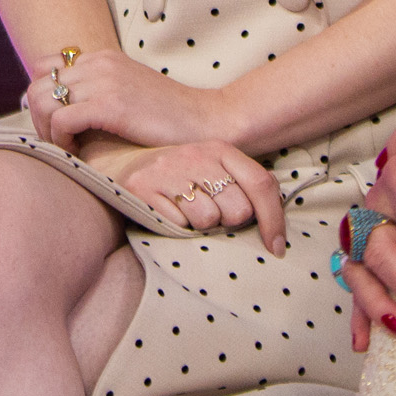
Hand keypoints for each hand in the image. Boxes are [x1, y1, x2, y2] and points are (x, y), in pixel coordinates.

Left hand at [29, 46, 236, 153]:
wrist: (209, 121)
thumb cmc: (169, 119)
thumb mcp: (127, 94)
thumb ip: (97, 93)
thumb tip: (59, 111)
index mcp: (101, 57)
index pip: (44, 69)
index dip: (43, 101)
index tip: (57, 128)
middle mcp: (98, 63)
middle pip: (37, 86)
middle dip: (39, 121)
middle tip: (59, 145)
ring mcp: (104, 81)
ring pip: (43, 102)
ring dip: (48, 132)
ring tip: (69, 152)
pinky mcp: (111, 104)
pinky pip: (61, 120)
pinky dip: (61, 141)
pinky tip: (79, 154)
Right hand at [83, 138, 287, 252]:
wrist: (119, 159)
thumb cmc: (176, 172)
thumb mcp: (213, 167)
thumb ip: (243, 185)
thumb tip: (276, 229)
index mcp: (219, 148)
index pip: (261, 184)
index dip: (274, 220)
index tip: (276, 247)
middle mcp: (195, 155)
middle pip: (238, 210)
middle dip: (228, 221)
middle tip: (210, 212)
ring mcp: (168, 171)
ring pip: (207, 220)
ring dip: (199, 224)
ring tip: (185, 210)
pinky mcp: (142, 188)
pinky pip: (177, 226)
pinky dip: (175, 226)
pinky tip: (166, 211)